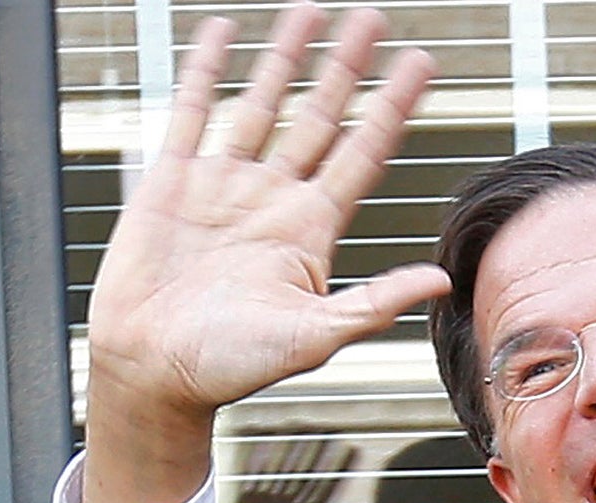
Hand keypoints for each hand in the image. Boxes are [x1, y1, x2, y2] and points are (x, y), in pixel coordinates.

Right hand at [83, 5, 451, 502]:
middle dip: (347, 67)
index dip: (392, 108)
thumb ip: (375, 304)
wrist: (154, 372)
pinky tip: (223, 31)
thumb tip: (441, 281)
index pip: (363, 153)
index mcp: (311, 232)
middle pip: (319, 117)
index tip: (421, 65)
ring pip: (262, 103)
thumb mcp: (315, 338)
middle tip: (375, 19)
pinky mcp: (172, 181)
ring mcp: (224, 185)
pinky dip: (206, 69)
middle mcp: (273, 200)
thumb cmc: (232, 367)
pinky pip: (192, 111)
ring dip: (286, 57)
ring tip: (311, 11)